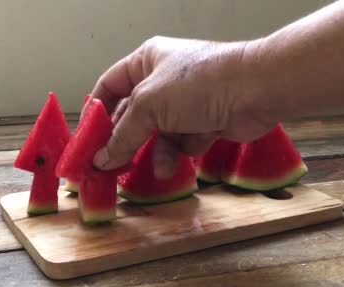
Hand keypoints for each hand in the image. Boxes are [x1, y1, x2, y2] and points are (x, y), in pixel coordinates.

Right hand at [89, 36, 276, 177]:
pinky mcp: (203, 123)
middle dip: (123, 141)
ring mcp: (184, 103)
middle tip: (107, 167)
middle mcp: (163, 81)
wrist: (256, 91)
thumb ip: (123, 134)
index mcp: (146, 62)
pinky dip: (178, 152)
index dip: (96, 112)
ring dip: (153, 151)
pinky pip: (179, 143)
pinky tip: (174, 164)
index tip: (87, 141)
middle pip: (132, 115)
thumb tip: (101, 159)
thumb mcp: (149, 105)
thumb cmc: (199, 84)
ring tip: (149, 168)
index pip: (110, 86)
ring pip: (156, 134)